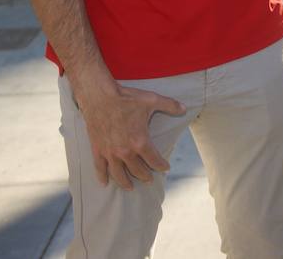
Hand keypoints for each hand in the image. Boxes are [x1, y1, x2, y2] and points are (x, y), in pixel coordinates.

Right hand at [70, 75, 185, 189]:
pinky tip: (104, 183)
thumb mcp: (151, 99)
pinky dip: (102, 176)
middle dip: (145, 176)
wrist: (99, 96)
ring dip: (126, 182)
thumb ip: (169, 105)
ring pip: (119, 174)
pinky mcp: (97, 149)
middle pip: (137, 170)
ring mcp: (110, 152)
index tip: (165, 168)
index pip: (154, 160)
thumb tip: (184, 108)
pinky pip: (100, 168)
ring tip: (131, 187)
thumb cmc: (126, 98)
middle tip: (149, 179)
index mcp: (140, 142)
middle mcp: (125, 151)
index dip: (161, 166)